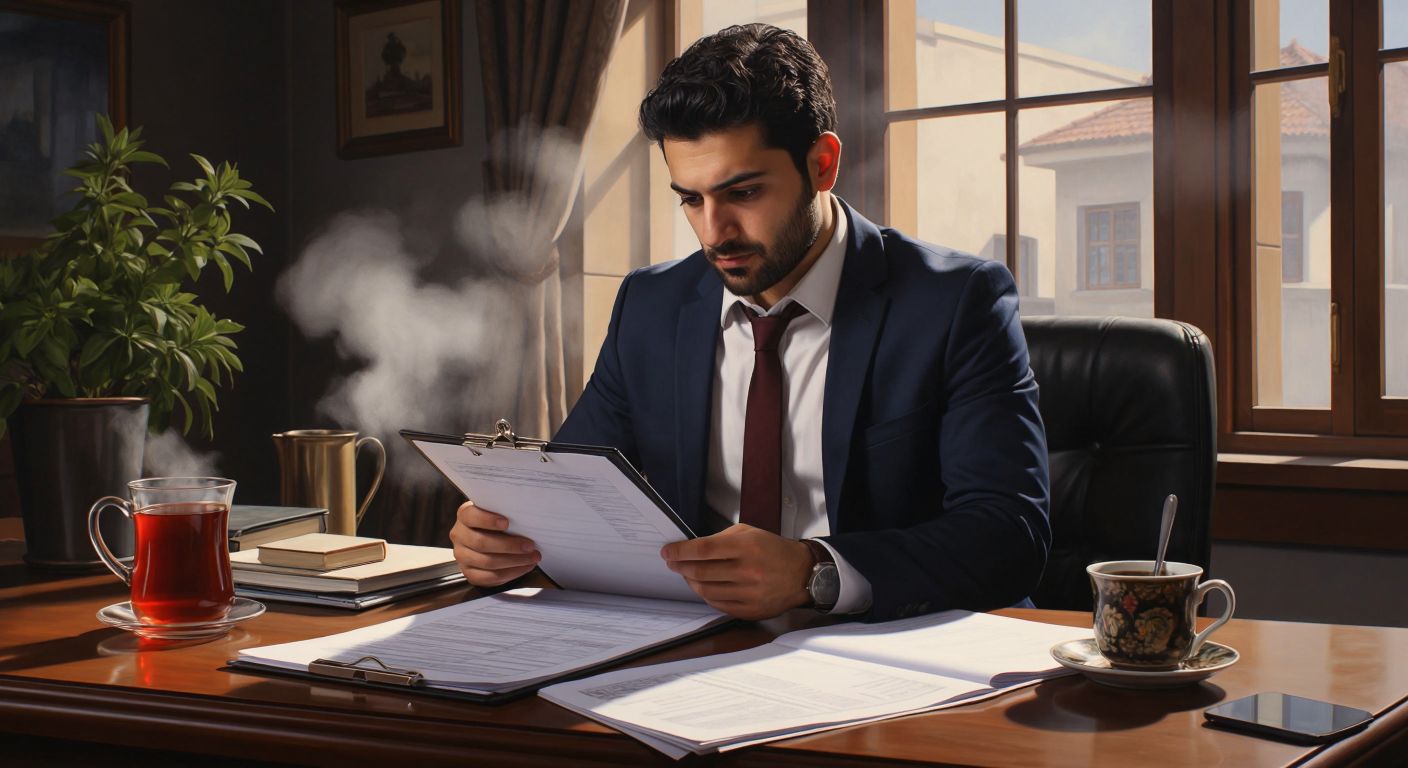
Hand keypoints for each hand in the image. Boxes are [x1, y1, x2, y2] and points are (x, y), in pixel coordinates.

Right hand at [447, 500, 539, 586]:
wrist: (487, 540)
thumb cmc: (496, 524)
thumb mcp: (497, 513)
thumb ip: (505, 513)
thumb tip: (526, 519)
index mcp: (464, 516)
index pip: (471, 516)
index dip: (488, 520)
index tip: (506, 523)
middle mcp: (459, 535)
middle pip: (481, 543)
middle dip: (509, 545)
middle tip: (530, 545)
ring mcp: (462, 556)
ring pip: (487, 562)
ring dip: (514, 561)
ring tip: (532, 557)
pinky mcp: (469, 573)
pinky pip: (490, 577)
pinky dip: (511, 573)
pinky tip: (524, 567)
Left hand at [660, 524, 813, 620]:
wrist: (802, 574)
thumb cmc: (774, 551)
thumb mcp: (750, 533)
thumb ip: (721, 539)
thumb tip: (693, 548)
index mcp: (746, 547)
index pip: (703, 550)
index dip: (680, 551)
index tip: (668, 552)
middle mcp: (748, 571)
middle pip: (700, 571)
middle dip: (680, 566)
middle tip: (673, 562)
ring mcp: (749, 593)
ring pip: (706, 590)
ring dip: (691, 581)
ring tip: (687, 574)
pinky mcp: (750, 610)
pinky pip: (717, 604)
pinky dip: (705, 595)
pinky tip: (703, 586)